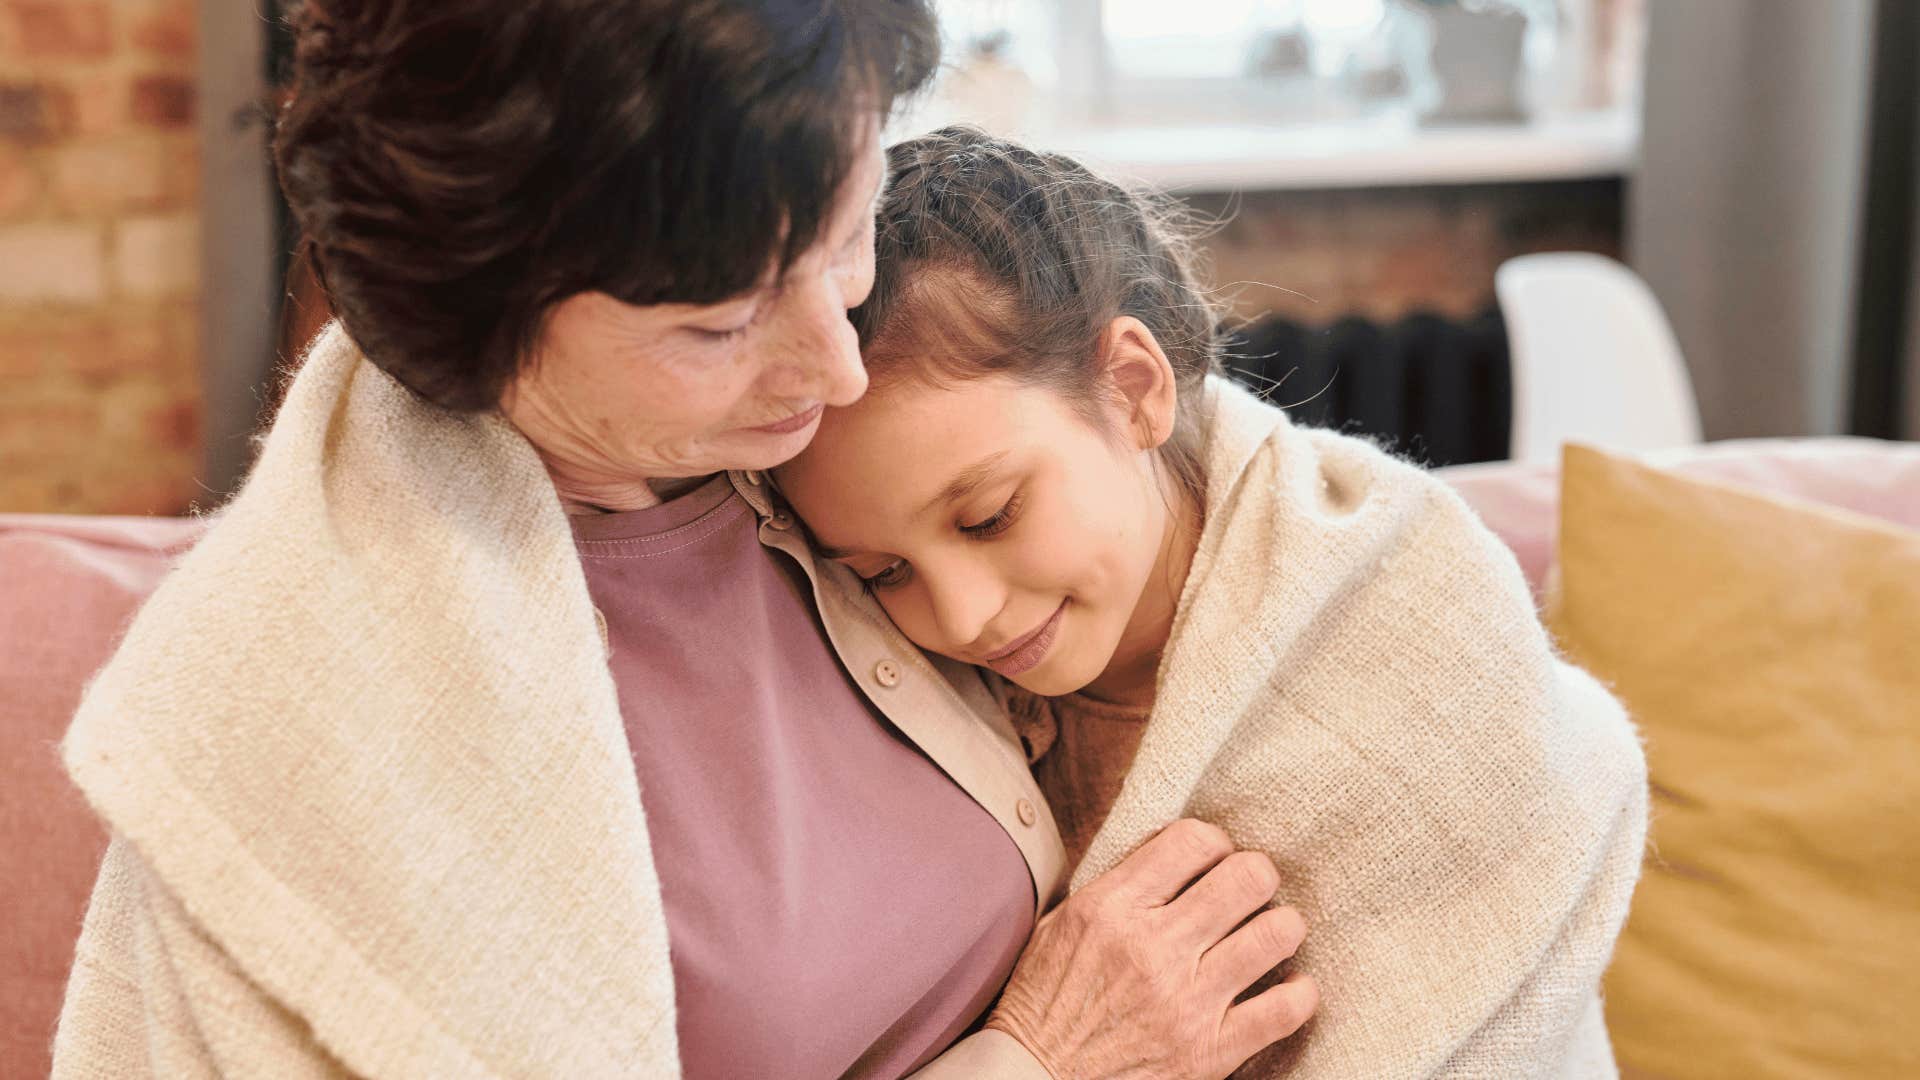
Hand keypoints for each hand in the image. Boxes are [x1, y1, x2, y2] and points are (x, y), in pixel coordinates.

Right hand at [986, 818, 1316, 1078]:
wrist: (1034, 1079)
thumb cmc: (1045, 1001)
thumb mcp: (1062, 924)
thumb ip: (1117, 887)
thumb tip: (1173, 854)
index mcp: (1112, 908)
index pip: (1192, 842)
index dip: (1216, 842)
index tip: (1216, 860)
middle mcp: (1152, 948)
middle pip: (1246, 878)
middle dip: (1258, 875)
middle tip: (1254, 888)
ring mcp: (1185, 1002)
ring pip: (1274, 935)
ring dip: (1284, 926)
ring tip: (1276, 930)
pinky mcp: (1208, 1052)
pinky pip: (1283, 1011)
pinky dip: (1300, 994)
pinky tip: (1293, 987)